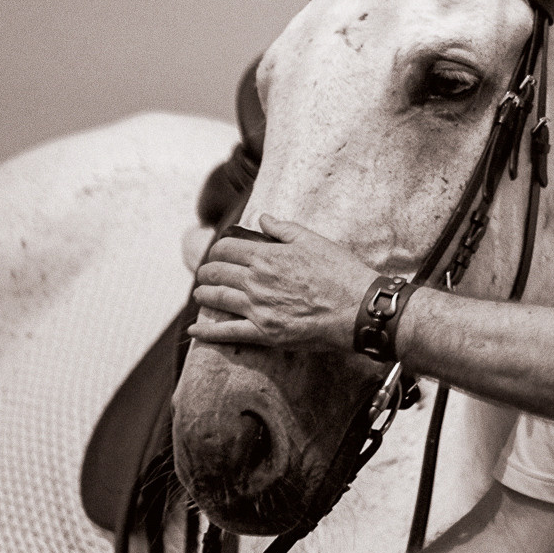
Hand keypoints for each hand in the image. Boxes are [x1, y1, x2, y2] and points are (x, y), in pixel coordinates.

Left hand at [190, 216, 378, 353]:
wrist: (359, 308)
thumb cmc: (341, 273)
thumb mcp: (315, 241)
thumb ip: (284, 229)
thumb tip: (262, 220)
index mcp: (267, 256)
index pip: (226, 249)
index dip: (218, 249)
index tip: (219, 252)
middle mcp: (257, 281)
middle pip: (216, 273)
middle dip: (207, 272)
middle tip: (207, 273)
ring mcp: (258, 308)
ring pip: (216, 299)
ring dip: (204, 295)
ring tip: (201, 294)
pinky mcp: (264, 332)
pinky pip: (226, 332)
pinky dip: (207, 331)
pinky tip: (195, 329)